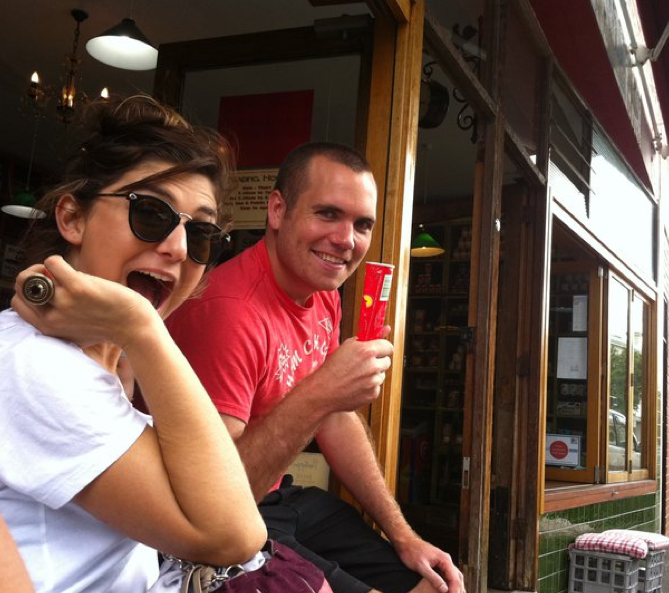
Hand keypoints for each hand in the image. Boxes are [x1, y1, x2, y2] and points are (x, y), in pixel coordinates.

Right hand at [12, 256, 157, 348]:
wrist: (134, 326)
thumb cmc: (109, 327)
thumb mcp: (75, 334)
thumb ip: (59, 323)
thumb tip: (47, 305)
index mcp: (49, 328)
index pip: (17, 304)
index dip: (28, 292)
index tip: (46, 287)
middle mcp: (52, 317)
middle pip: (20, 287)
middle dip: (33, 276)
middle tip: (52, 276)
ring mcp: (63, 302)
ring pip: (32, 274)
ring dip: (45, 267)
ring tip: (62, 272)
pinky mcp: (77, 287)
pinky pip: (52, 263)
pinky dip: (57, 260)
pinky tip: (74, 269)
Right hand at [297, 333, 392, 413]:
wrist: (322, 390)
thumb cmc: (332, 367)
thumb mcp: (347, 346)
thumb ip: (368, 338)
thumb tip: (387, 329)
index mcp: (367, 351)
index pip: (389, 347)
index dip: (383, 349)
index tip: (379, 351)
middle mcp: (373, 366)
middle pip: (387, 361)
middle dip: (378, 362)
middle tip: (364, 364)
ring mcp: (373, 382)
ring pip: (382, 375)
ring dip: (374, 375)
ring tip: (357, 376)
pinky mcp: (372, 394)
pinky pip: (376, 387)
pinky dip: (369, 387)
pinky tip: (356, 385)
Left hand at [395, 535, 464, 592]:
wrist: (406, 542)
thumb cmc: (411, 552)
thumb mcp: (421, 566)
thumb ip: (433, 578)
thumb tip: (445, 590)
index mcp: (444, 559)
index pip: (455, 578)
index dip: (455, 591)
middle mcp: (446, 560)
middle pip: (458, 578)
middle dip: (458, 590)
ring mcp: (443, 561)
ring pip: (455, 576)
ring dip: (457, 587)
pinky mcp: (439, 563)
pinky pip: (449, 575)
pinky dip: (451, 583)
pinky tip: (449, 589)